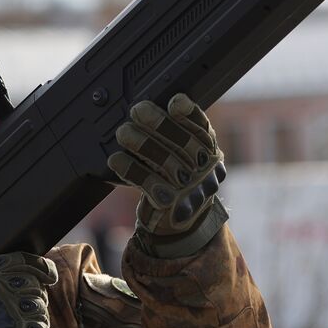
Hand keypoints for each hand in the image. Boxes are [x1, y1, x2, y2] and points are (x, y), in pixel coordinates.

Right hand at [0, 252, 57, 327]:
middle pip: (36, 288)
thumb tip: (34, 275)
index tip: (50, 276)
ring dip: (38, 323)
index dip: (43, 268)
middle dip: (37, 302)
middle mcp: (0, 286)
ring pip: (41, 310)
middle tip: (26, 316)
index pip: (25, 260)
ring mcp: (11, 307)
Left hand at [107, 93, 227, 257]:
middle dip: (158, 123)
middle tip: (137, 109)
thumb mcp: (187, 157)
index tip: (174, 102)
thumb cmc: (179, 180)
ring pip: (165, 162)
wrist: (181, 224)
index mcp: (211, 152)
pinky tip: (116, 159)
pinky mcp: (172, 205)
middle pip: (183, 143)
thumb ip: (177, 135)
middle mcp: (205, 171)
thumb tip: (145, 109)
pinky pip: (149, 183)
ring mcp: (191, 190)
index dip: (190, 114)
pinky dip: (130, 169)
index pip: (203, 129)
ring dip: (141, 143)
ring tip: (122, 132)